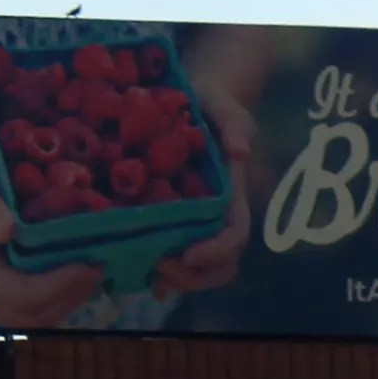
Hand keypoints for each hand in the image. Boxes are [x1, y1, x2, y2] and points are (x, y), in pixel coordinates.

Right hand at [0, 160, 101, 327]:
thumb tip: (6, 231)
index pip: (18, 294)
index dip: (56, 286)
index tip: (86, 265)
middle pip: (33, 314)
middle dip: (70, 295)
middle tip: (98, 267)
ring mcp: (3, 291)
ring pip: (41, 316)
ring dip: (73, 297)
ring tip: (95, 269)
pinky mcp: (18, 288)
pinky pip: (44, 307)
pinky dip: (68, 294)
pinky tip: (84, 272)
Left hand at [154, 80, 256, 296]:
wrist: (195, 99)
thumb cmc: (211, 101)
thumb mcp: (222, 104)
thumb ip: (234, 122)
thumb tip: (240, 152)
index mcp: (231, 194)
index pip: (235, 234)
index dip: (216, 251)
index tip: (189, 253)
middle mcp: (217, 215)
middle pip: (221, 264)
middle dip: (194, 277)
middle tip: (160, 269)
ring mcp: (197, 221)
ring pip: (199, 269)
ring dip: (177, 280)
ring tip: (148, 276)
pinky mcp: (175, 220)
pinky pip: (173, 255)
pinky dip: (160, 272)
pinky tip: (137, 274)